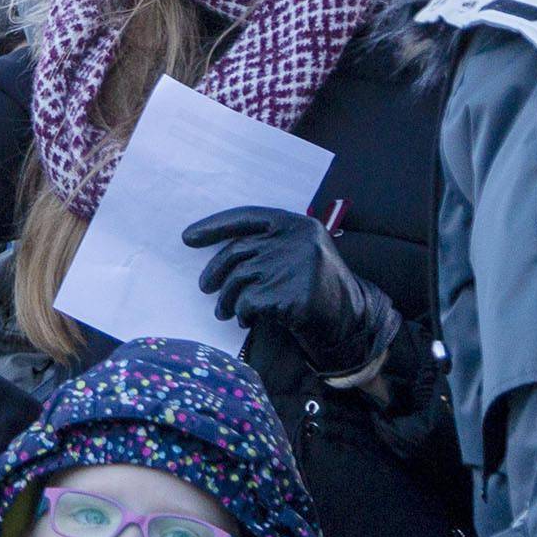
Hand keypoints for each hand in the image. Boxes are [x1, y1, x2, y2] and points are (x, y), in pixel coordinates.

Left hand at [182, 208, 398, 383]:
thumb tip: (216, 252)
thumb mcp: (300, 253)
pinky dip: (243, 314)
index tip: (188, 237)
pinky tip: (248, 320)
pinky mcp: (292, 295)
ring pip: (239, 280)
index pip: (247, 216)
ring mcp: (295, 267)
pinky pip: (250, 303)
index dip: (214, 226)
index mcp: (297, 223)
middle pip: (238, 252)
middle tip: (205, 287)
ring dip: (227, 300)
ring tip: (226, 311)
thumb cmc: (316, 286)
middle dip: (214, 272)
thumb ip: (268, 245)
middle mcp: (296, 240)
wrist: (348, 319)